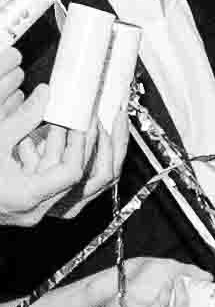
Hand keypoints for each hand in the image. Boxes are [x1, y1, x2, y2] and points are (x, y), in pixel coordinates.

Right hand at [0, 70, 110, 225]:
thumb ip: (22, 118)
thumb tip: (45, 95)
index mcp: (27, 197)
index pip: (72, 174)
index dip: (82, 145)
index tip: (84, 122)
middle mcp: (39, 211)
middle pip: (89, 183)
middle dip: (99, 147)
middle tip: (98, 119)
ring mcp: (42, 212)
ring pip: (85, 188)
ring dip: (88, 154)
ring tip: (88, 126)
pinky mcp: (40, 206)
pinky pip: (69, 188)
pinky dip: (70, 162)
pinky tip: (63, 139)